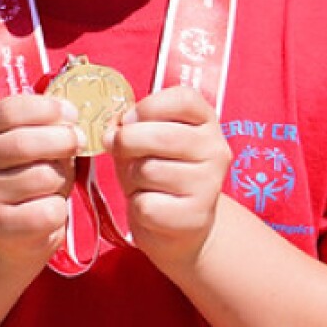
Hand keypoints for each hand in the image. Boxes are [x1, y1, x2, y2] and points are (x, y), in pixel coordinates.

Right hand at [0, 95, 81, 266]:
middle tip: (80, 142)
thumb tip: (75, 124)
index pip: (10, 111)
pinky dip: (60, 210)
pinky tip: (49, 210)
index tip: (72, 113)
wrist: (12, 231)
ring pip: (42, 177)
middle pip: (23, 143)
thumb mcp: (39, 146)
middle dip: (62, 140)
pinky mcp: (1, 224)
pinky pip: (48, 210)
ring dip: (62, 179)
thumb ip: (52, 129)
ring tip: (57, 185)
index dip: (46, 109)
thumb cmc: (32, 179)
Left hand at [111, 86, 232, 269]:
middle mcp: (215, 150)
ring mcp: (209, 185)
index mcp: (206, 122)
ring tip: (141, 184)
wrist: (182, 227)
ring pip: (149, 171)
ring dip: (132, 178)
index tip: (129, 119)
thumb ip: (132, 129)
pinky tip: (150, 207)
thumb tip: (111, 133)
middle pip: (163, 135)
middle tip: (119, 151)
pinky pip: (146, 204)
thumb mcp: (148, 143)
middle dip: (127, 142)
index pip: (184, 99)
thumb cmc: (161, 174)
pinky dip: (137, 207)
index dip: (148, 106)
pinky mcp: (195, 217)